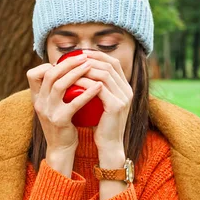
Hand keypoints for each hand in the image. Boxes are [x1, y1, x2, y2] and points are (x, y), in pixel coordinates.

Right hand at [26, 52, 102, 175]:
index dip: (48, 65)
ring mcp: (48, 112)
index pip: (34, 74)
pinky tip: (98, 86)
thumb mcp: (54, 105)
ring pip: (59, 85)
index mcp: (37, 97)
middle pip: (50, 75)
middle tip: (83, 57)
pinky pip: (74, 103)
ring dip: (76, 73)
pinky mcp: (60, 121)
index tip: (66, 62)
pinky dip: (87, 93)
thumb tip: (68, 69)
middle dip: (67, 63)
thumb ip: (55, 90)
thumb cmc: (62, 123)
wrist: (61, 148)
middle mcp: (39, 103)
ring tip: (90, 66)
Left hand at [79, 49, 132, 167]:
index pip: (113, 63)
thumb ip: (96, 90)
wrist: (109, 146)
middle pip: (110, 65)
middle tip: (74, 58)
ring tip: (72, 68)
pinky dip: (86, 82)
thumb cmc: (101, 125)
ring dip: (87, 68)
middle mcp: (127, 91)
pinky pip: (99, 88)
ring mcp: (124, 98)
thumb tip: (81, 75)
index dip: (98, 55)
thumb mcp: (100, 104)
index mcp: (125, 88)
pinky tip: (74, 81)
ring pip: (104, 74)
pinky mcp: (116, 106)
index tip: (81, 53)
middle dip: (91, 59)